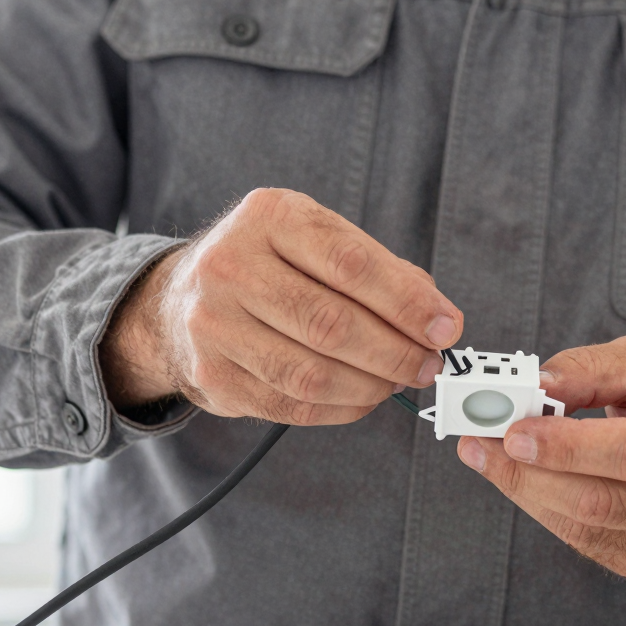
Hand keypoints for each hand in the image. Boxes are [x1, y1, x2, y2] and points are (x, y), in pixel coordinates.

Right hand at [100, 189, 462, 423]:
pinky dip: (341, 407)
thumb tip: (440, 319)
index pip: (350, 264)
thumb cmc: (270, 265)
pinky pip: (291, 405)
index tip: (445, 327)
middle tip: (428, 364)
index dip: (406, 302)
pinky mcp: (212, 376)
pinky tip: (364, 397)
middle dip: (395, 351)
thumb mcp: (317, 240)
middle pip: (331, 323)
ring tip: (399, 381)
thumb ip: (381, 271)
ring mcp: (213, 324)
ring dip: (372, 385)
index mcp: (268, 217)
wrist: (181, 298)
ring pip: (311, 372)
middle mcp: (231, 265)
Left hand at [455, 336, 625, 583]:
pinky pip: (591, 545)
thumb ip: (591, 369)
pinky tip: (529, 481)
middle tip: (478, 440)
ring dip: (528, 492)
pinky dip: (549, 512)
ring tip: (488, 455)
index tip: (512, 431)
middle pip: (604, 501)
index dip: (569, 448)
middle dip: (529, 472)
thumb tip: (533, 386)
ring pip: (588, 529)